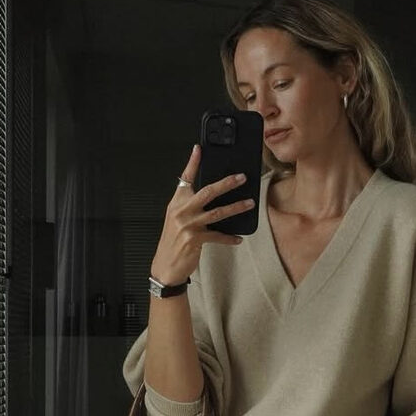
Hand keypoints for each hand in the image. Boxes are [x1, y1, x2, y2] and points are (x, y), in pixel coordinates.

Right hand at [150, 144, 256, 285]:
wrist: (166, 265)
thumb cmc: (172, 242)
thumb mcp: (176, 218)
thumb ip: (188, 205)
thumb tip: (207, 195)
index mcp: (177, 202)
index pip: (185, 178)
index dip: (192, 162)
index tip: (199, 149)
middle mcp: (182, 211)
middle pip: (208, 191)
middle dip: (227, 183)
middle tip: (241, 178)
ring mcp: (189, 225)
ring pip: (218, 212)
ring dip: (236, 207)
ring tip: (249, 204)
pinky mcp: (196, 239)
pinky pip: (218, 236)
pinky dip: (230, 238)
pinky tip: (238, 238)